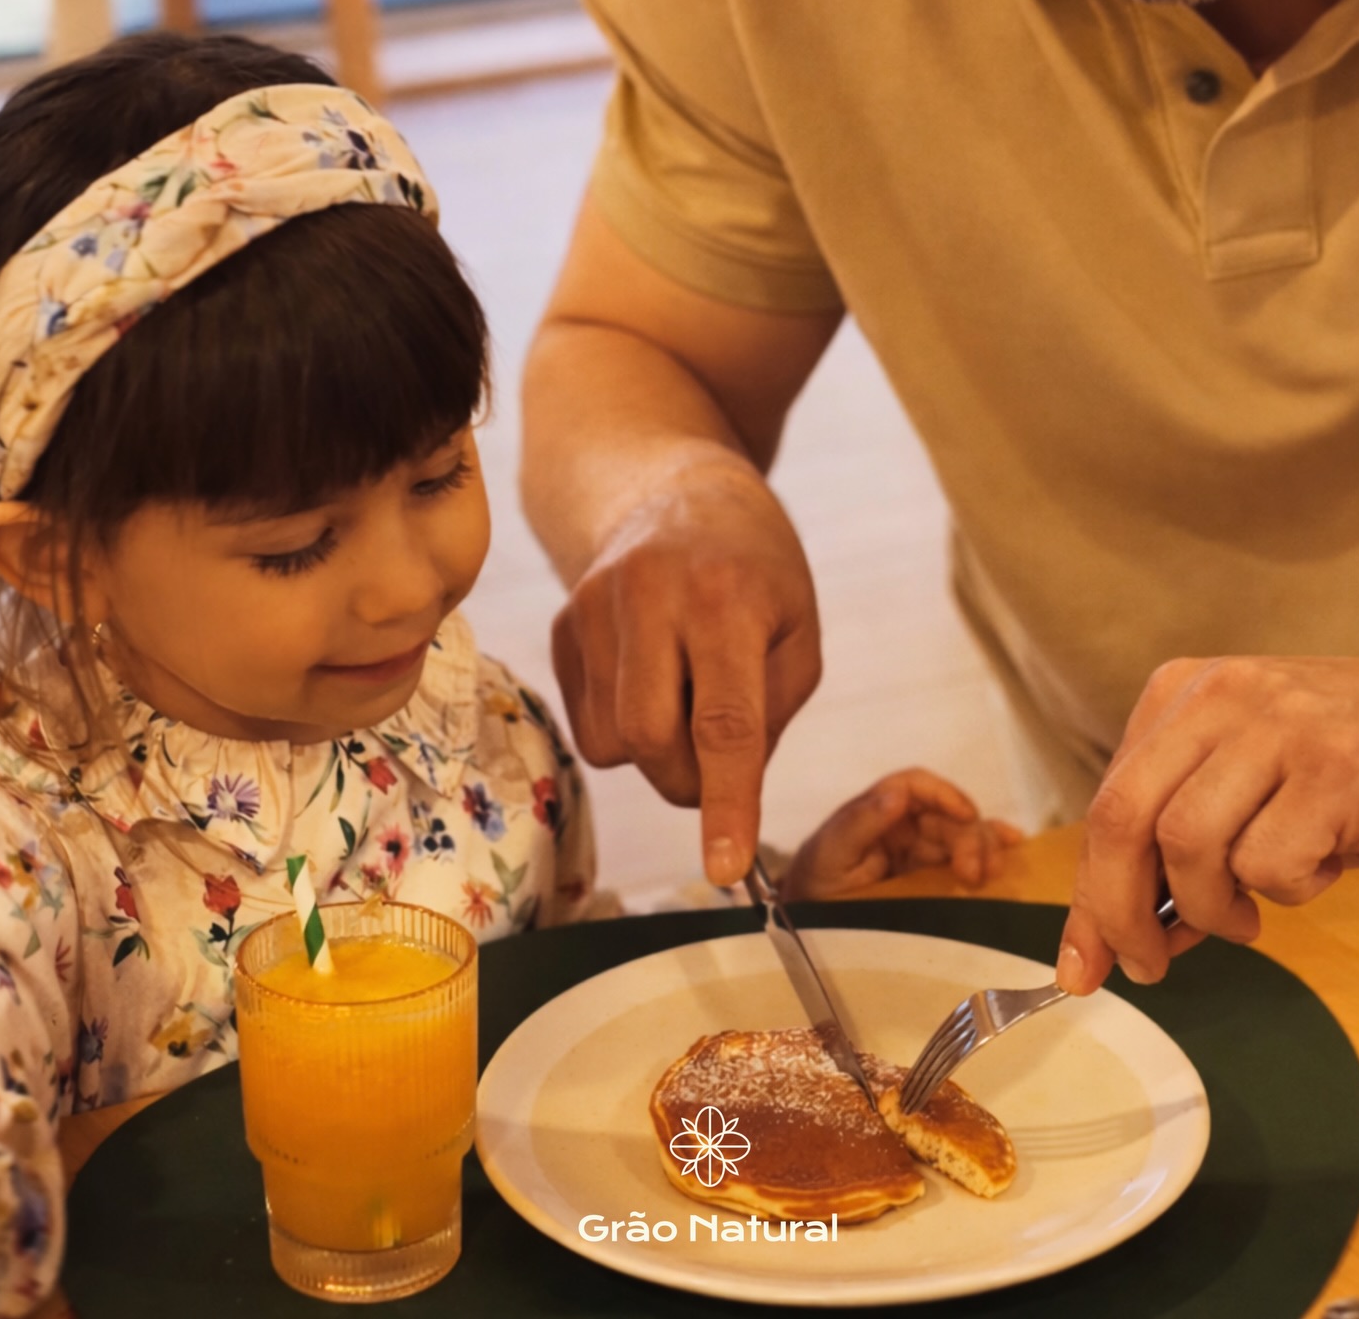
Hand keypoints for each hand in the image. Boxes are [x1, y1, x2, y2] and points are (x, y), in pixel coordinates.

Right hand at [550, 457, 821, 885]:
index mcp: (727, 596)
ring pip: (611, 744)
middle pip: (652, 741)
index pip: (725, 722)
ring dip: (655, 753)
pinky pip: (585, 725)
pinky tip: (649, 677)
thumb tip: (722, 796)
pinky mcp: (562, 623)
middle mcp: (650, 595)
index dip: (727, 803)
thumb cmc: (754, 570)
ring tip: (685, 696)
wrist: (672, 488)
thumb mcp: (797, 630)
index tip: (727, 870)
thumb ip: (770, 716)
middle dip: (688, 781)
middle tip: (720, 764)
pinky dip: (623, 729)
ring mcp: (593, 606)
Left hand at [780, 768, 1023, 900]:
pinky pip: (965, 858)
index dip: (944, 794)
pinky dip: (991, 851)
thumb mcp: (828, 856)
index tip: (966, 815)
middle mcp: (899, 825)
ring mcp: (917, 851)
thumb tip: (895, 795)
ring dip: (985, 848)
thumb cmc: (810, 891)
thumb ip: (858, 824)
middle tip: (975, 873)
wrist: (805, 934)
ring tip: (993, 873)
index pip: (914, 786)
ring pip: (963, 835)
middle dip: (970, 836)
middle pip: (947, 814)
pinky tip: (1014, 849)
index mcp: (875, 812)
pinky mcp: (931, 878)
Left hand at [1057, 655, 1358, 994]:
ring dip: (1213, 907)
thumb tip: (1110, 942)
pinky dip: (1288, 891)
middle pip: (1125, 817)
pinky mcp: (1336, 770)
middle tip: (1147, 965)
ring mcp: (1278, 727)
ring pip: (1189, 844)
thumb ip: (1173, 845)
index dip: (1090, 890)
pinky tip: (1323, 865)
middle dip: (1121, 910)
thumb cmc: (1335, 773)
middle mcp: (1220, 696)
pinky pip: (1271, 863)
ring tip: (1252, 910)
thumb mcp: (1239, 786)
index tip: (1082, 962)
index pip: (1108, 800)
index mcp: (1181, 692)